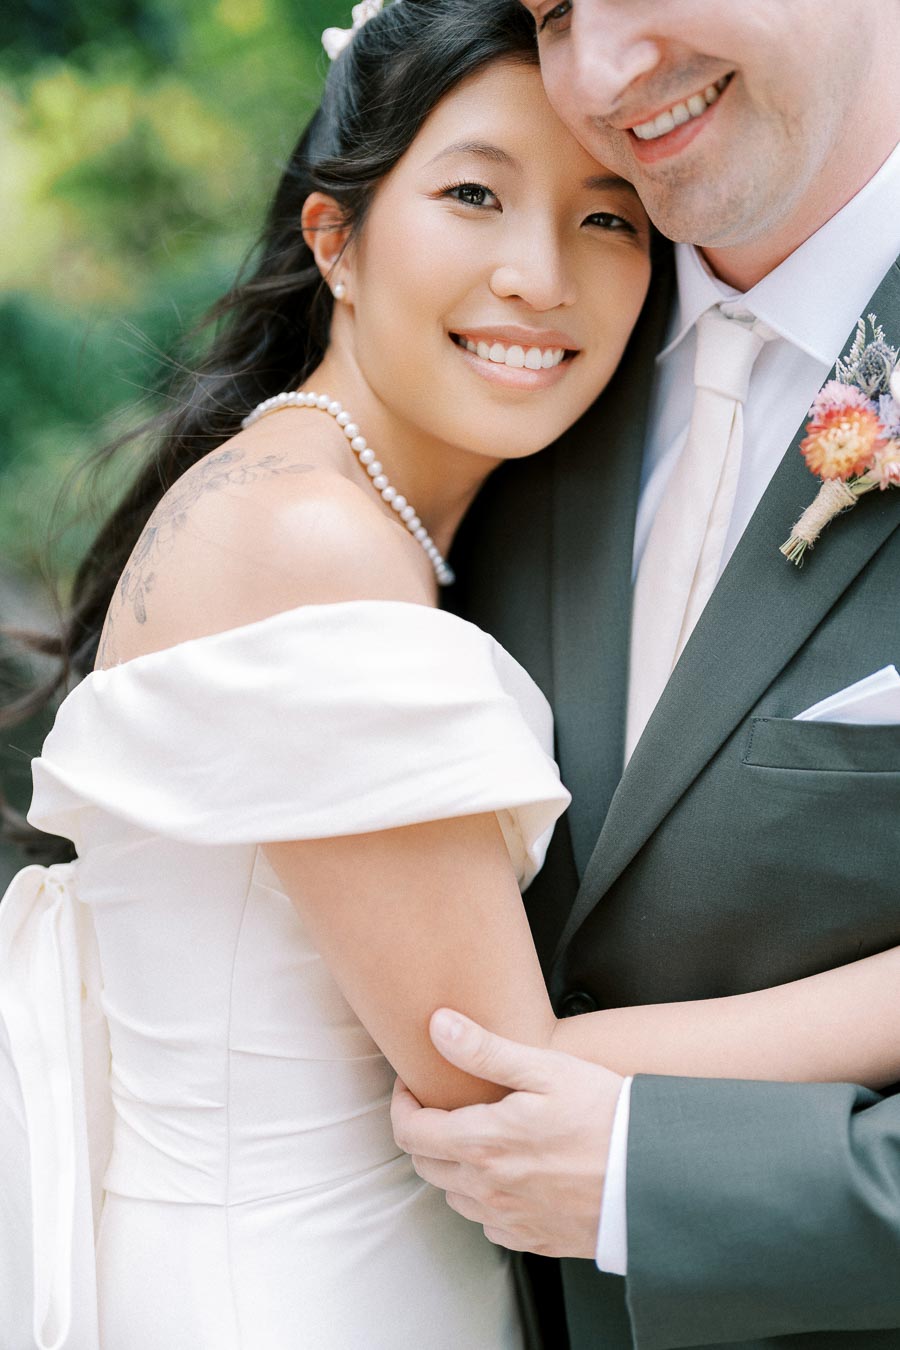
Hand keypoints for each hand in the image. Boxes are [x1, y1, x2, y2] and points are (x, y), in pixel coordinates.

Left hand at [391, 1008, 623, 1257]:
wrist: (657, 1177)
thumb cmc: (605, 1116)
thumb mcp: (545, 1069)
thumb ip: (484, 1050)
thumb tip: (438, 1026)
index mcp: (483, 1144)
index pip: (409, 1132)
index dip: (402, 1105)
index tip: (413, 1086)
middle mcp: (487, 1189)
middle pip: (425, 1165)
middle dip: (423, 1133)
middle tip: (443, 1106)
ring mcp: (509, 1220)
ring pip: (453, 1196)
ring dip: (452, 1166)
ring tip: (477, 1136)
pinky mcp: (533, 1239)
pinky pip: (488, 1223)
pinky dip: (485, 1198)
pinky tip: (508, 1173)